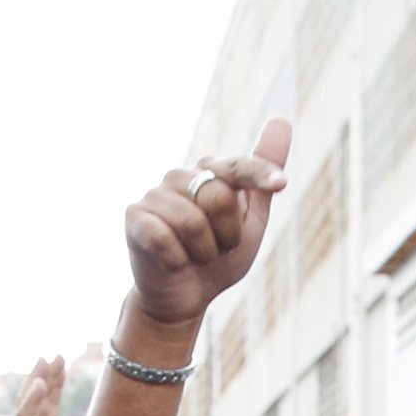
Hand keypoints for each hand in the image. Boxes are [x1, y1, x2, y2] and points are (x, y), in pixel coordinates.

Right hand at [123, 119, 292, 327]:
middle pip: (219, 198)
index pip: (239, 167)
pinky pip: (166, 240)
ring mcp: (155, 194)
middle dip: (227, 237)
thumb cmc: (217, 257)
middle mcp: (180, 175)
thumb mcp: (250, 221)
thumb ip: (262, 179)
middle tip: (216, 249)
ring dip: (203, 253)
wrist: (183, 297)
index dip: (260, 175)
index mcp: (210, 173)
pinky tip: (172, 262)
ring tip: (194, 257)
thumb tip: (281, 118)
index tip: (281, 183)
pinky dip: (178, 261)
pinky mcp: (134, 216)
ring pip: (193, 223)